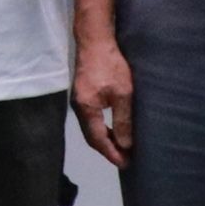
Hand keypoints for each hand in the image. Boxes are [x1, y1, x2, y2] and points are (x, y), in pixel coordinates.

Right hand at [74, 35, 133, 166]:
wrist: (95, 41)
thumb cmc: (111, 66)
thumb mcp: (123, 94)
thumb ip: (123, 120)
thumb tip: (125, 144)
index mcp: (86, 109)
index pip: (98, 139)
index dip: (111, 153)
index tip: (125, 164)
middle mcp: (78, 108)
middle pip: (91, 137)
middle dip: (107, 150)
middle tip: (124, 160)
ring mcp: (78, 100)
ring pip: (91, 128)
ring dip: (105, 140)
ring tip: (121, 149)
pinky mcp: (83, 94)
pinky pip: (91, 119)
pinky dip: (102, 128)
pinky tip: (113, 129)